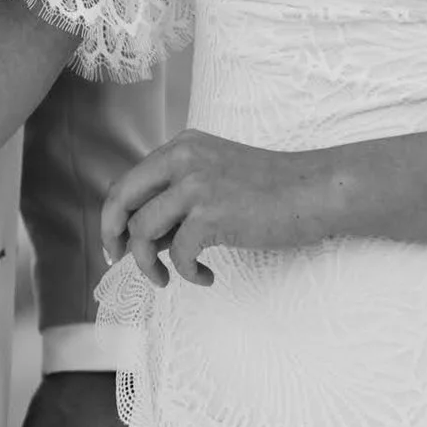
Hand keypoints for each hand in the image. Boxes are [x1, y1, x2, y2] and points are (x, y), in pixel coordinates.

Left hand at [102, 131, 325, 287]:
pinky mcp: (211, 213)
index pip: (128, 182)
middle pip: (121, 200)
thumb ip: (178, 201)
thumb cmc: (272, 192)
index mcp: (182, 147)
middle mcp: (183, 159)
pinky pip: (179, 254)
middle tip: (116, 261)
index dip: (114, 216)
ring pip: (142, 231)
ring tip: (165, 279)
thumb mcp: (216, 180)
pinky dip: (188, 273)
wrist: (315, 191)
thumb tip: (141, 240)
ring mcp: (196, 184)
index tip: (116, 243)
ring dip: (148, 264)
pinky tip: (207, 277)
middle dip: (111, 236)